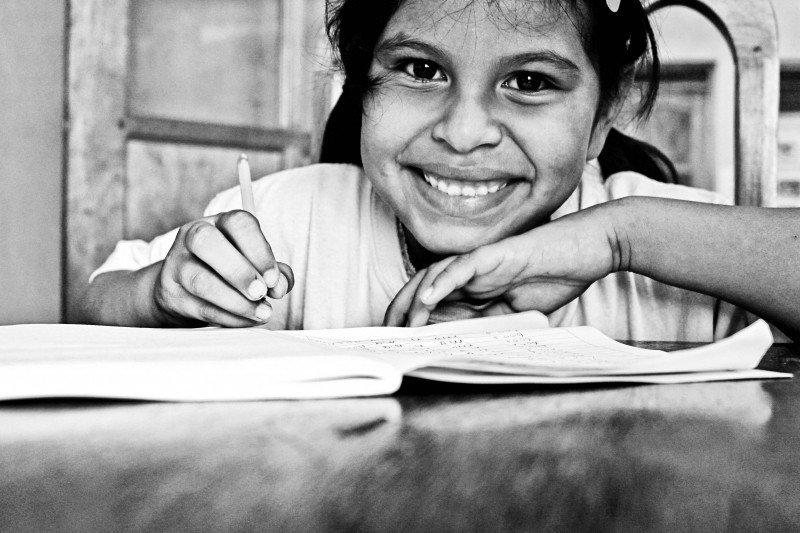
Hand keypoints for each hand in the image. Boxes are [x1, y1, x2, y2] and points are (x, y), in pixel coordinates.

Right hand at [152, 210, 293, 326]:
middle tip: (261, 293)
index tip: (273, 278)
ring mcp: (177, 264)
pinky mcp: (171, 294)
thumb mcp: (254, 263)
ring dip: (236, 301)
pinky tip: (247, 320)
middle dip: (239, 271)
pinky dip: (230, 317)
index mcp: (220, 222)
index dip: (259, 250)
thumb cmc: (227, 271)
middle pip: (206, 242)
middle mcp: (193, 236)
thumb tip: (281, 286)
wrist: (185, 290)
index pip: (238, 223)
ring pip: (200, 280)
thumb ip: (275, 272)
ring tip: (261, 312)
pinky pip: (201, 307)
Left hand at [384, 205, 621, 326]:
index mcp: (475, 285)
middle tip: (387, 335)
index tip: (398, 342)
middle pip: (424, 285)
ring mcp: (483, 260)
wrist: (589, 250)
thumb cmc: (557, 278)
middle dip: (402, 310)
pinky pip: (463, 265)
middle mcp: (472, 271)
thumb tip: (459, 342)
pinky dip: (444, 281)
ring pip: (437, 274)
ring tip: (406, 325)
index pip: (434, 301)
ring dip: (418, 300)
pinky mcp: (497, 253)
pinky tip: (429, 299)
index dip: (413, 319)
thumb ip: (488, 322)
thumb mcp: (516, 313)